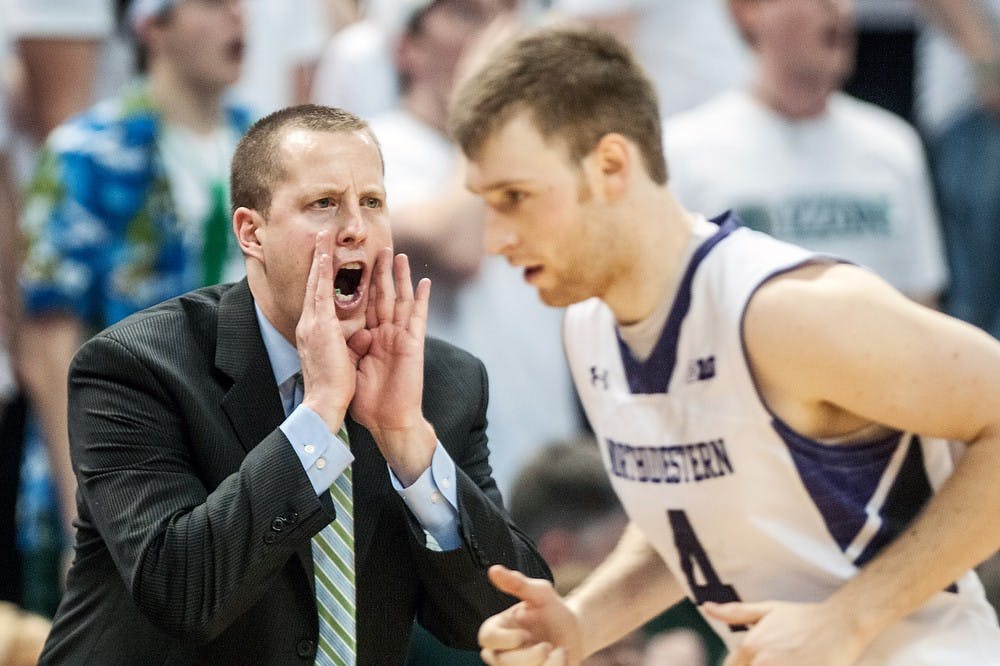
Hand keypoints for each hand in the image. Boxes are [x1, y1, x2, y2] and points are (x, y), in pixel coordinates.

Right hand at [296, 230, 356, 431]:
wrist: (323, 403)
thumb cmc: (333, 387)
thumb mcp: (341, 360)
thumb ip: (349, 344)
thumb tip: (362, 336)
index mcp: (314, 333)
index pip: (319, 299)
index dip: (321, 277)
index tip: (325, 259)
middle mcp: (309, 324)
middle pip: (314, 285)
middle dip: (318, 260)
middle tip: (322, 237)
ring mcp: (311, 323)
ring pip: (316, 283)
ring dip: (320, 258)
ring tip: (324, 236)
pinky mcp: (319, 326)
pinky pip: (322, 292)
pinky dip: (323, 271)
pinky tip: (326, 253)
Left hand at [348, 248, 433, 482]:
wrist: (386, 420)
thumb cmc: (367, 400)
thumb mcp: (351, 367)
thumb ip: (353, 347)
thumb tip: (356, 332)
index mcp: (368, 338)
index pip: (362, 304)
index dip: (359, 284)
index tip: (353, 263)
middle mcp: (384, 334)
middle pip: (382, 295)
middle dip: (380, 271)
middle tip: (379, 247)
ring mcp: (399, 338)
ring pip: (400, 300)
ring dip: (401, 277)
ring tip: (400, 255)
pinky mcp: (412, 345)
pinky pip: (418, 318)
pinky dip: (422, 299)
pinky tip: (425, 283)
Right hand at [479, 565, 582, 665]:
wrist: (575, 633)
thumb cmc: (552, 610)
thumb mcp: (540, 593)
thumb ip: (517, 584)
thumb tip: (493, 570)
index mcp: (497, 629)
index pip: (486, 638)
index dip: (505, 640)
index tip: (525, 634)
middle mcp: (500, 652)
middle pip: (501, 662)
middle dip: (529, 656)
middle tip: (547, 646)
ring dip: (545, 665)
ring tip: (557, 652)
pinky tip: (560, 661)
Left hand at [703, 600, 867, 665]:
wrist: (842, 624)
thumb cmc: (805, 617)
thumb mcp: (768, 610)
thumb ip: (734, 612)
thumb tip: (705, 607)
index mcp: (751, 647)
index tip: (755, 660)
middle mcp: (762, 663)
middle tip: (778, 656)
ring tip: (788, 659)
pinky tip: (796, 663)